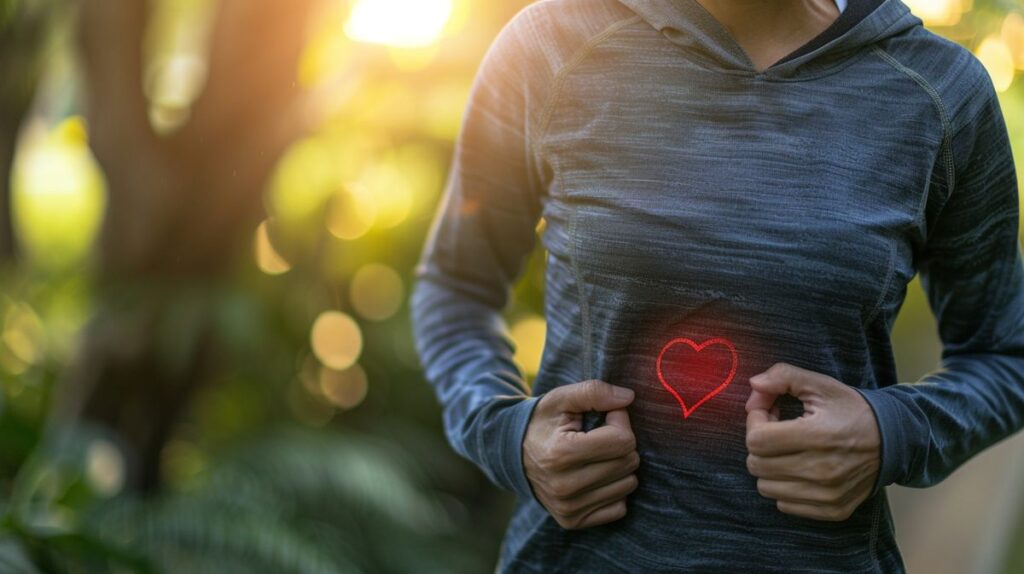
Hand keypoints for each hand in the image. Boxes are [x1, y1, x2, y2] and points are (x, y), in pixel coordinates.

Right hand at [523, 380, 638, 529]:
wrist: (512, 452)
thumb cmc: (543, 422)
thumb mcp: (562, 398)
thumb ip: (594, 392)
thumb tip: (628, 397)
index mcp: (561, 454)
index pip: (623, 441)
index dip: (619, 421)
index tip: (605, 417)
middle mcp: (564, 487)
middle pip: (628, 463)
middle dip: (620, 443)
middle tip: (599, 436)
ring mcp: (568, 508)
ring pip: (628, 485)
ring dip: (618, 466)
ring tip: (595, 456)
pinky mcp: (572, 521)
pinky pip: (619, 508)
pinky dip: (612, 489)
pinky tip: (594, 476)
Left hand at [744, 362, 880, 521]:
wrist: (894, 440)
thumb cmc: (851, 410)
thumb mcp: (820, 384)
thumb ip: (783, 377)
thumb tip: (754, 386)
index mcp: (818, 436)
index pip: (757, 440)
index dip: (754, 422)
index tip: (768, 413)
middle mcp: (823, 470)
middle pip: (757, 465)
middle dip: (760, 444)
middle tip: (777, 431)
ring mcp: (828, 494)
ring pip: (766, 488)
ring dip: (770, 467)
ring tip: (788, 450)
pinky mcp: (833, 509)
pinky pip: (784, 505)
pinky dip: (784, 487)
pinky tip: (799, 469)